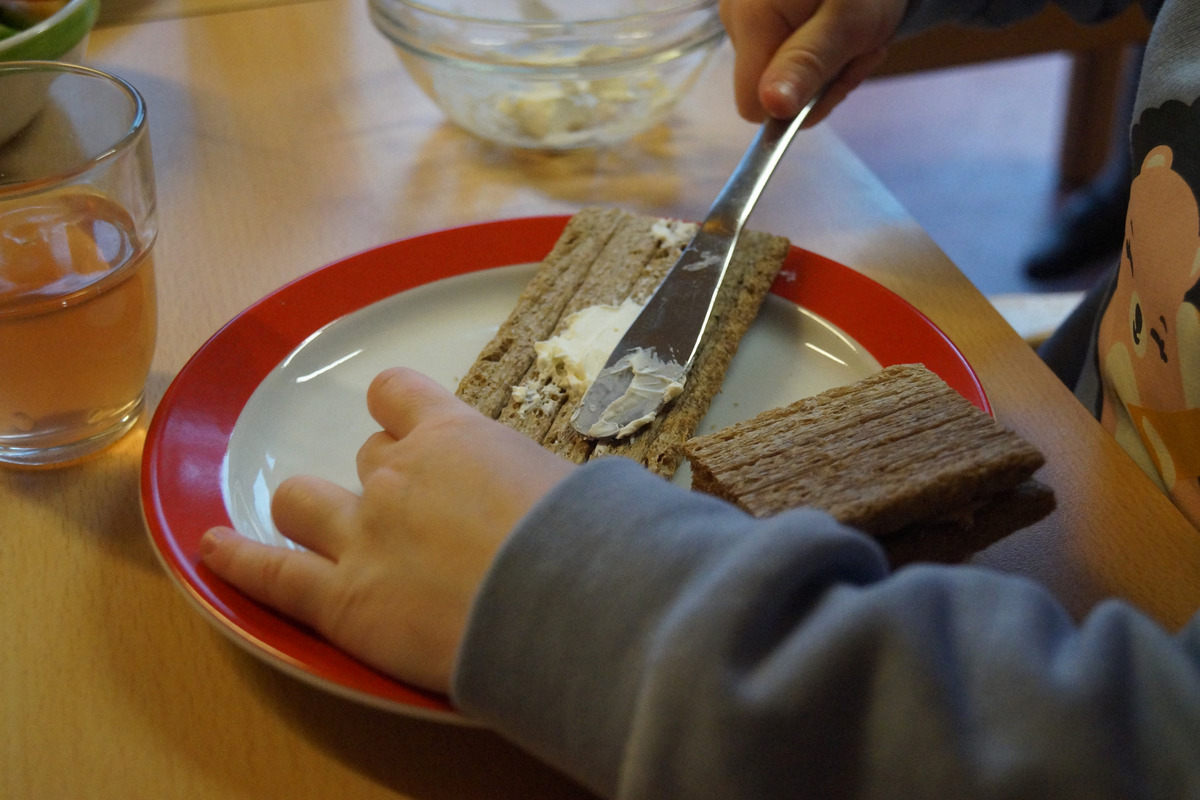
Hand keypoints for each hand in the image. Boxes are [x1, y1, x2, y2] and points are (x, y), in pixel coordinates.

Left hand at [200, 367, 575, 693]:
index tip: (412, 430)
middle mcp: (397, 475)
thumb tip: (563, 491)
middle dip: (384, 479)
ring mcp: (362, 536)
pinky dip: (238, 562)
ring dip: (316, 511)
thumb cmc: (593, 538)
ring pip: (302, 501)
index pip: (398, 394)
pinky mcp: (344, 602)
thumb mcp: (574, 481)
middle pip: (364, 458)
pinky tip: (211, 551)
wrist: (573, 602)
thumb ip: (540, 476)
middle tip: (423, 518)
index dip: (401, 412)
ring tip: (332, 532)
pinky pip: (272, 576)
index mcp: (454, 436)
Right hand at [719, 0, 905, 121]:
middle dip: (819, 80)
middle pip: (769, 89)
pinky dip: (817, 47)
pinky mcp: (757, 12)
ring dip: (824, 65)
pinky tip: (836, 22)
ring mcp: (743, 14)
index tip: (839, 74)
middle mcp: (734, 18)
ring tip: (851, 31)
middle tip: (857, 47)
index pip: (754, 105)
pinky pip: (782, 53)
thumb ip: (807, 64)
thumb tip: (771, 105)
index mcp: (750, 20)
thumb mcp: (848, 24)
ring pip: (778, 74)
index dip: (799, 104)